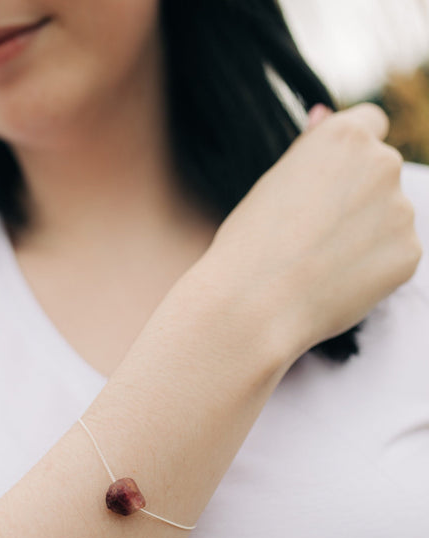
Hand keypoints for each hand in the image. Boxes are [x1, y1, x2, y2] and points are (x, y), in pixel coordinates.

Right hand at [201, 102, 422, 359]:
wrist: (254, 304)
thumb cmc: (249, 244)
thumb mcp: (271, 183)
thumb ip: (309, 153)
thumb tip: (323, 113)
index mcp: (344, 136)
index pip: (369, 123)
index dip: (347, 156)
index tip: (328, 183)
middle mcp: (382, 163)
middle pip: (380, 173)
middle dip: (357, 197)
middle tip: (310, 234)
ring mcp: (401, 210)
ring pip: (387, 217)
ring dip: (364, 234)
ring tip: (317, 264)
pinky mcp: (409, 253)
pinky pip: (393, 255)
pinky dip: (371, 268)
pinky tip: (334, 283)